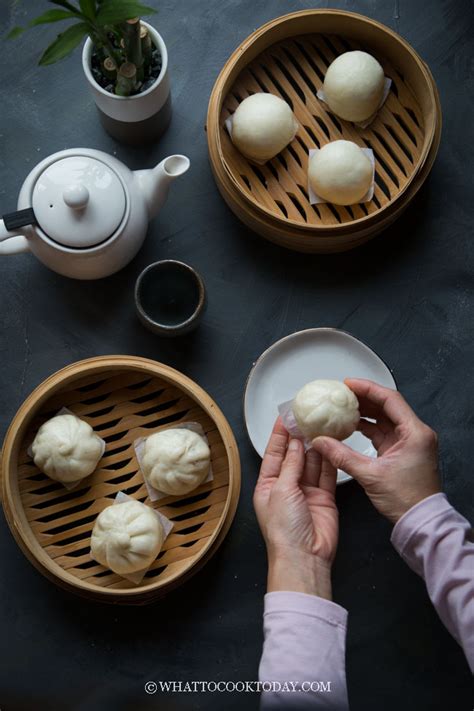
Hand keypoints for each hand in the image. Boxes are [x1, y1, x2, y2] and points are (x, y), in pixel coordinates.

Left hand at [253, 418, 338, 598]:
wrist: (305, 557)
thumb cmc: (284, 531)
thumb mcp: (281, 490)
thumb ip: (291, 465)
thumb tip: (295, 443)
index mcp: (267, 486)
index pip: (274, 453)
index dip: (279, 434)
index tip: (286, 416)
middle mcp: (286, 488)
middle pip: (293, 456)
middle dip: (299, 437)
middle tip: (307, 418)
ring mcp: (306, 493)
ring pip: (311, 463)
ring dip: (315, 447)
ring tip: (320, 426)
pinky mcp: (324, 498)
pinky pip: (327, 475)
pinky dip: (329, 460)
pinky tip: (331, 445)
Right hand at [312, 379, 440, 523]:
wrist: (420, 520)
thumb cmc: (407, 500)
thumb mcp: (370, 475)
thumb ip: (342, 456)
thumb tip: (321, 442)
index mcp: (415, 433)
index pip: (390, 399)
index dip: (367, 389)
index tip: (349, 384)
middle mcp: (415, 434)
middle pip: (387, 406)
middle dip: (364, 398)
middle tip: (343, 393)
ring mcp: (410, 442)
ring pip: (384, 418)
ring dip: (365, 413)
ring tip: (344, 408)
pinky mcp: (403, 451)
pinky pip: (383, 432)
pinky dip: (368, 427)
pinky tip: (352, 426)